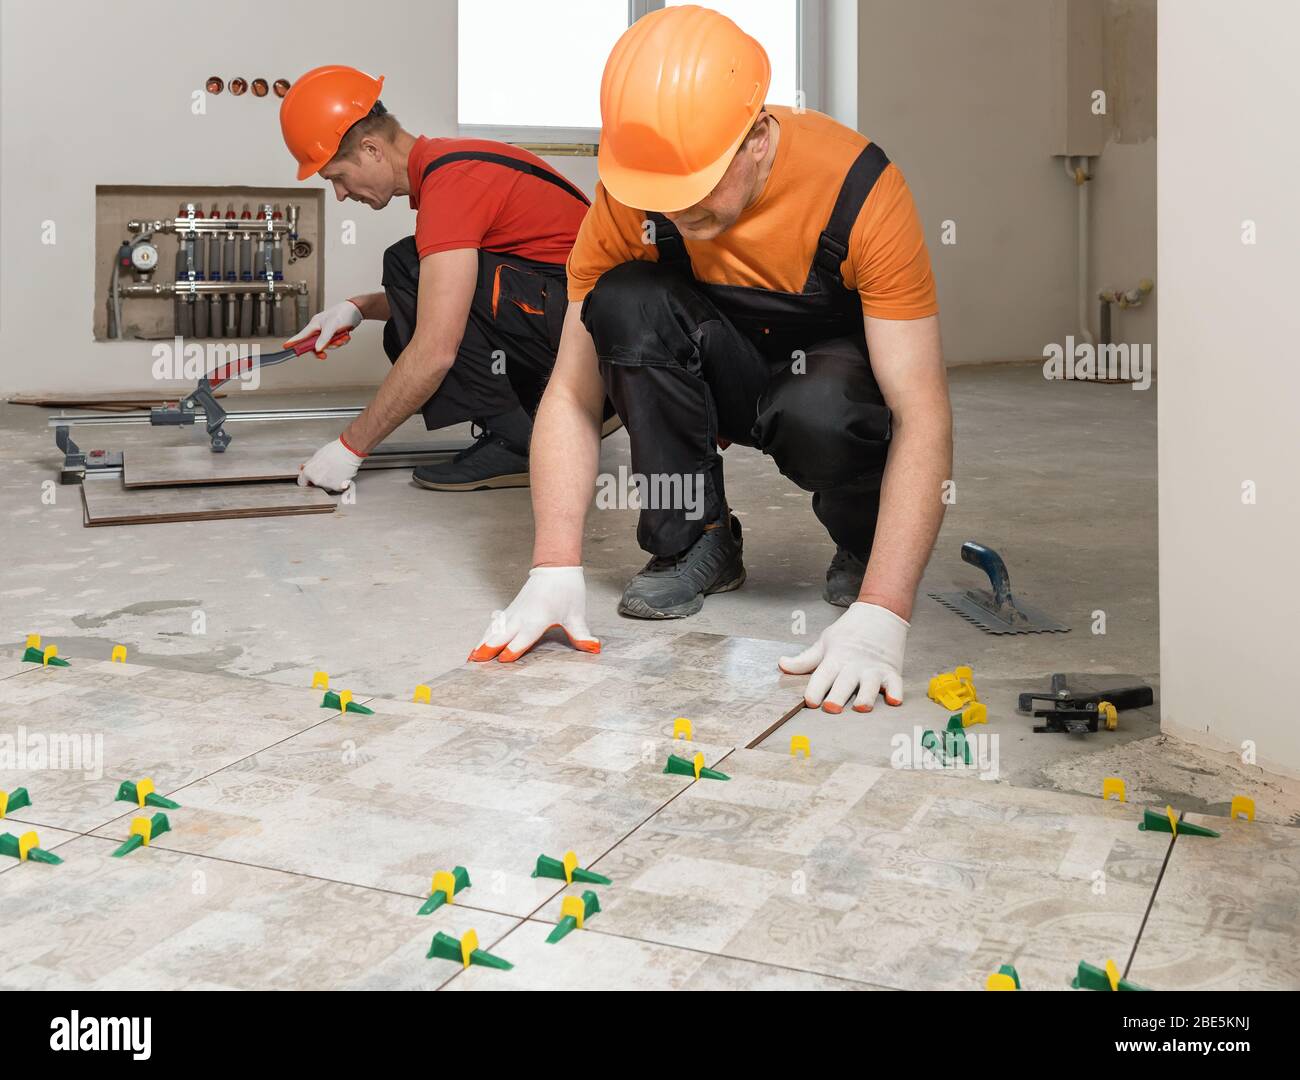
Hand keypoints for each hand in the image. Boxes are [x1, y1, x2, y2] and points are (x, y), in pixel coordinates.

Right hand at [285, 300, 362, 356]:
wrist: (357, 311)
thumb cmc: (343, 313)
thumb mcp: (332, 326)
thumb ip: (324, 338)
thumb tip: (317, 348)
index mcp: (314, 325)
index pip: (301, 335)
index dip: (294, 342)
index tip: (286, 347)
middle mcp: (319, 329)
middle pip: (315, 344)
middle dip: (323, 348)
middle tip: (324, 356)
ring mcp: (327, 332)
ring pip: (327, 345)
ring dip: (336, 344)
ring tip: (342, 338)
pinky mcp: (335, 334)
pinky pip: (335, 343)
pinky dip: (341, 341)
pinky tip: (346, 336)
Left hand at [298, 436, 364, 491]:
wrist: (348, 451)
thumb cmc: (334, 451)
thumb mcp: (317, 455)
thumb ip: (310, 465)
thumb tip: (305, 468)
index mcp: (308, 472)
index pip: (302, 482)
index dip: (306, 480)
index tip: (309, 480)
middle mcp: (316, 481)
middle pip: (315, 485)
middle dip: (319, 480)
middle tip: (327, 471)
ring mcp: (327, 485)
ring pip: (326, 487)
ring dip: (329, 482)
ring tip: (335, 471)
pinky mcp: (338, 487)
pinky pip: (337, 488)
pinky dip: (339, 483)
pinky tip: (341, 474)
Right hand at [469, 566, 599, 662]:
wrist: (556, 567)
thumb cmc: (567, 589)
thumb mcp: (576, 614)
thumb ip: (581, 634)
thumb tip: (593, 648)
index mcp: (539, 617)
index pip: (525, 636)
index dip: (515, 648)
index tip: (503, 659)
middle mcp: (523, 615)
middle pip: (503, 633)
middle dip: (490, 647)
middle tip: (477, 661)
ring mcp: (514, 612)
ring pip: (495, 629)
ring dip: (483, 642)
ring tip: (471, 656)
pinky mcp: (511, 610)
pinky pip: (495, 624)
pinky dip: (486, 634)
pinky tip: (478, 644)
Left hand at [779, 601, 907, 712]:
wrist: (879, 613)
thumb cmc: (849, 631)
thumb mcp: (824, 643)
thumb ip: (805, 660)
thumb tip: (782, 665)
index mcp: (835, 658)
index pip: (822, 676)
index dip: (815, 689)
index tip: (810, 701)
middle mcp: (854, 665)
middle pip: (845, 683)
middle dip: (838, 696)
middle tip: (831, 709)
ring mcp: (874, 669)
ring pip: (870, 685)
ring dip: (866, 696)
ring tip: (861, 707)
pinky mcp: (891, 671)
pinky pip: (895, 684)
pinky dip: (896, 692)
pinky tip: (894, 701)